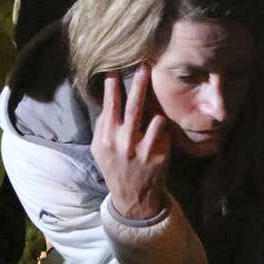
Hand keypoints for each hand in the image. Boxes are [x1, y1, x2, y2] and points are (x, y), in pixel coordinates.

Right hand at [92, 67, 170, 220]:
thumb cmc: (115, 167)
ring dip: (156, 108)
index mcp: (106, 138)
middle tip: (145, 67)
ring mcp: (142, 150)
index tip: (115, 69)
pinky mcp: (158, 157)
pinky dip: (163, 127)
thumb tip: (107, 102)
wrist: (133, 197)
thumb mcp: (99, 149)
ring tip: (157, 102)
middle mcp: (123, 142)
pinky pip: (164, 133)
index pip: (109, 106)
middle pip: (133, 107)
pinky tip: (161, 126)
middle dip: (139, 85)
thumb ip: (102, 126)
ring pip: (153, 119)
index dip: (112, 87)